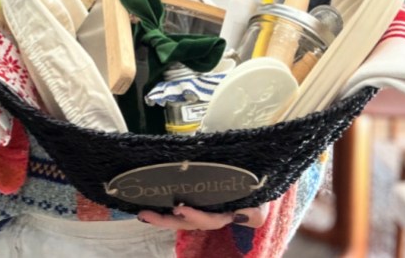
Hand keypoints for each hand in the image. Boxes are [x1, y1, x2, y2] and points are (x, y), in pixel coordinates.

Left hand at [137, 202, 268, 230]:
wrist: (259, 181)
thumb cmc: (258, 191)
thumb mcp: (261, 206)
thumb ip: (254, 214)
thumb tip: (241, 215)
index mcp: (225, 216)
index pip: (209, 220)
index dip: (194, 216)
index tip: (179, 208)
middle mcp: (211, 214)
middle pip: (187, 222)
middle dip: (166, 220)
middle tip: (146, 214)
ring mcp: (202, 207)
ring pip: (181, 216)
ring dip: (162, 215)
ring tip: (144, 212)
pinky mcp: (195, 196)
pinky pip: (180, 204)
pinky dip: (165, 205)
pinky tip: (151, 202)